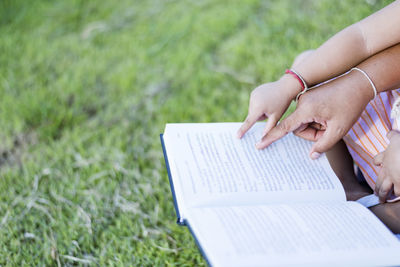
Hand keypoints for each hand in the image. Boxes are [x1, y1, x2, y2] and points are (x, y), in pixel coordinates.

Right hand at [237, 76, 300, 138]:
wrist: (286, 87)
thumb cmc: (282, 103)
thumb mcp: (276, 117)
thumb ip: (269, 128)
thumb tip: (263, 140)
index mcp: (259, 107)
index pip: (249, 121)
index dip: (243, 130)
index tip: (237, 136)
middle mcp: (253, 100)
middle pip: (252, 116)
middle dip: (260, 116)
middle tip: (271, 111)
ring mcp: (253, 95)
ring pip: (253, 110)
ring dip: (259, 111)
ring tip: (270, 105)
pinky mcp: (254, 92)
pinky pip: (254, 103)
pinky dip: (259, 104)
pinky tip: (267, 100)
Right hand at [255, 69, 373, 157]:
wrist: (358, 82)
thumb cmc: (350, 105)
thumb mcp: (340, 130)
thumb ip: (324, 145)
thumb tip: (312, 156)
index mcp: (306, 109)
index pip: (284, 127)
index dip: (271, 138)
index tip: (258, 145)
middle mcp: (301, 103)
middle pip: (297, 128)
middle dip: (312, 132)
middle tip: (330, 129)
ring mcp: (304, 99)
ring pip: (302, 122)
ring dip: (315, 126)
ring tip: (331, 120)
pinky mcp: (307, 98)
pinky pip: (306, 115)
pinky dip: (316, 119)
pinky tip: (329, 114)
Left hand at [373, 130, 399, 202]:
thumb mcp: (397, 138)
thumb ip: (392, 136)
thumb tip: (389, 133)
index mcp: (386, 157)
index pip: (377, 160)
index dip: (378, 161)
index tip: (377, 163)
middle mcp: (387, 170)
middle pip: (379, 180)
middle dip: (377, 187)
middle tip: (375, 193)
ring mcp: (393, 179)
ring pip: (385, 189)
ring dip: (384, 195)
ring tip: (382, 199)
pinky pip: (398, 192)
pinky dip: (398, 196)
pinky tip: (396, 199)